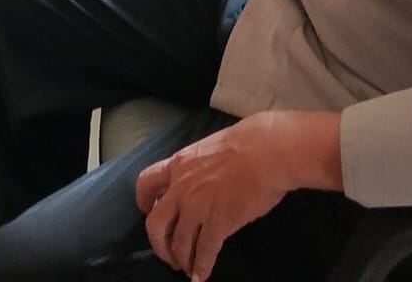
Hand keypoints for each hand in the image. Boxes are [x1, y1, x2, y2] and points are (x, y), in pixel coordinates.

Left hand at [135, 112, 341, 281]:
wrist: (268, 151)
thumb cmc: (246, 143)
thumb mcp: (209, 148)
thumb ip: (197, 168)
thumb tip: (200, 181)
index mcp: (179, 164)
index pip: (146, 182)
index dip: (143, 202)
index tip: (147, 212)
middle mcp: (182, 187)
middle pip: (155, 224)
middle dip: (159, 244)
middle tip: (168, 254)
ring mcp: (198, 207)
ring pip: (179, 244)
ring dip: (181, 260)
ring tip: (188, 268)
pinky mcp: (218, 223)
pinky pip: (204, 253)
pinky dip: (201, 269)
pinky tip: (202, 277)